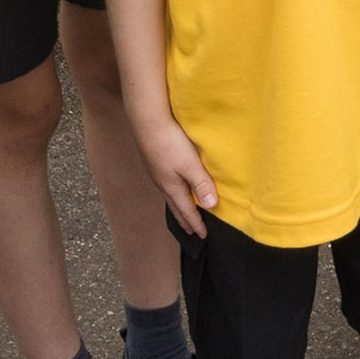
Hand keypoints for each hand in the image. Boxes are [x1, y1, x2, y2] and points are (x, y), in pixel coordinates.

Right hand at [132, 108, 219, 236]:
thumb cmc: (171, 143)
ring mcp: (158, 173)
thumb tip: (211, 207)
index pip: (187, 211)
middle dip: (186, 220)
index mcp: (172, 187)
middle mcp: (163, 184)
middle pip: (176, 207)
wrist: (148, 122)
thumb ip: (201, 184)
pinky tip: (177, 187)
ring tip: (185, 213)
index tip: (203, 236)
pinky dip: (175, 193)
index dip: (196, 223)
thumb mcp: (190, 164)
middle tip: (192, 231)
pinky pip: (168, 185)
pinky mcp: (156, 163)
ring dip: (180, 207)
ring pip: (171, 196)